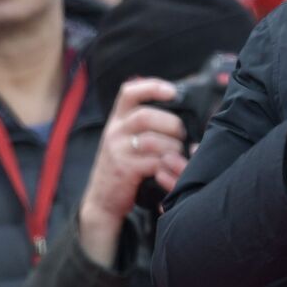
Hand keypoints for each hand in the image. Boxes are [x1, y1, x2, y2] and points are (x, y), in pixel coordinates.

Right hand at [78, 78, 187, 267]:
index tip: (173, 91)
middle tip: (181, 135)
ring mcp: (117, 150)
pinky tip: (170, 169)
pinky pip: (154, 162)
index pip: (129, 92)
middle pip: (146, 116)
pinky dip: (168, 165)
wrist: (103, 200)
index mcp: (117, 120)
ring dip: (173, 147)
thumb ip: (147, 126)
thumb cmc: (125, 167)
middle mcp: (114, 131)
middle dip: (172, 124)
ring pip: (152, 140)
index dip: (152, 86)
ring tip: (177, 155)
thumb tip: (183, 116)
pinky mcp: (124, 169)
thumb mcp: (127, 140)